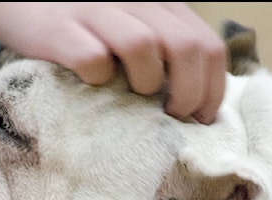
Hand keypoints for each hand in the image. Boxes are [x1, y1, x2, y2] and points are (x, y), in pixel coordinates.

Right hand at [0, 2, 226, 123]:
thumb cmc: (80, 17)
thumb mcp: (128, 19)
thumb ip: (160, 43)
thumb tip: (191, 99)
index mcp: (159, 3)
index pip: (208, 45)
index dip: (212, 87)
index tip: (201, 117)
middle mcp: (134, 1)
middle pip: (187, 48)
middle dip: (189, 93)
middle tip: (171, 117)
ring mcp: (95, 11)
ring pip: (144, 47)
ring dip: (147, 83)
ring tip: (135, 98)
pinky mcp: (58, 28)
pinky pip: (92, 58)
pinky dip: (99, 78)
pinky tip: (91, 83)